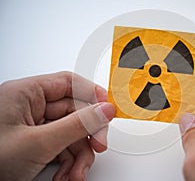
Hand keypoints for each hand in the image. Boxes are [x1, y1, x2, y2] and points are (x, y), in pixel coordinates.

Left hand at [0, 71, 115, 180]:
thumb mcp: (38, 143)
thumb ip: (76, 125)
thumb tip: (105, 110)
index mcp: (25, 93)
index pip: (69, 83)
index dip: (92, 94)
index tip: (108, 111)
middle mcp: (30, 107)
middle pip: (74, 112)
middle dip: (86, 135)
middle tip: (97, 147)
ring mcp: (33, 127)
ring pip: (70, 134)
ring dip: (78, 156)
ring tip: (75, 175)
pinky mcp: (35, 144)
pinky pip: (61, 148)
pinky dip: (68, 164)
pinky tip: (65, 177)